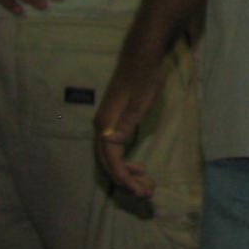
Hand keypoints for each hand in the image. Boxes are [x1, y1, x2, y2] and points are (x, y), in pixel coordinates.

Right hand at [93, 51, 166, 198]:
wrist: (142, 56)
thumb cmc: (144, 77)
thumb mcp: (140, 101)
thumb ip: (127, 123)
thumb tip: (110, 143)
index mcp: (105, 125)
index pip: (110, 159)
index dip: (123, 177)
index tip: (138, 190)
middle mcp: (102, 127)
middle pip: (109, 162)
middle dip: (126, 180)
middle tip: (146, 192)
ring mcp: (107, 124)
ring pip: (112, 157)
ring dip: (127, 173)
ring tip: (145, 184)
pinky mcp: (115, 121)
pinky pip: (116, 149)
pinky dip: (126, 162)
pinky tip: (138, 168)